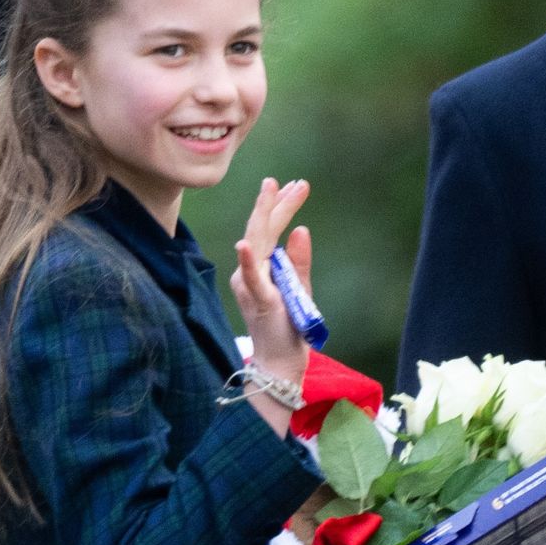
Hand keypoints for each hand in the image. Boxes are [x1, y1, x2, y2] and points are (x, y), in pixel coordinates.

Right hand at [230, 178, 313, 433]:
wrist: (279, 363)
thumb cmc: (288, 325)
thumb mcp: (299, 287)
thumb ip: (298, 260)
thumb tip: (302, 228)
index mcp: (259, 268)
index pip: (270, 230)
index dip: (282, 206)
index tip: (298, 184)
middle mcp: (249, 273)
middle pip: (262, 230)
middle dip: (277, 203)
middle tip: (296, 181)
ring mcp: (251, 286)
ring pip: (256, 244)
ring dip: (265, 216)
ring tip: (271, 190)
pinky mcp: (259, 302)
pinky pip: (251, 280)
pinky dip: (247, 262)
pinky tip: (243, 244)